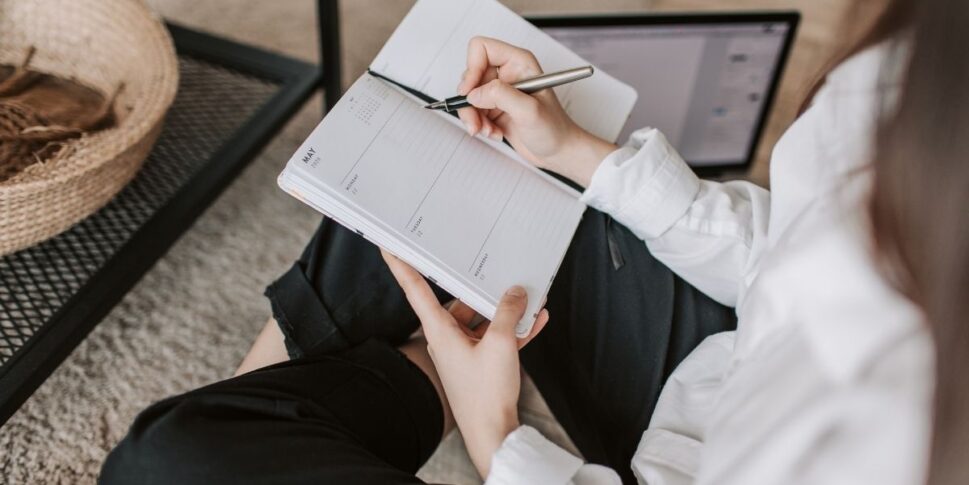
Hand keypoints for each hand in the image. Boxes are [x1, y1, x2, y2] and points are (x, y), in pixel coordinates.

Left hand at [381, 250, 548, 477]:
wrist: (493, 434)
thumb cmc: (486, 394)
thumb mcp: (502, 344)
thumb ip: (508, 312)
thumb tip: (515, 292)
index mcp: (439, 331)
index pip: (415, 289)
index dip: (401, 265)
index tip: (389, 245)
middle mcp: (447, 339)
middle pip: (460, 303)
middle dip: (482, 290)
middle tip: (496, 270)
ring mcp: (463, 352)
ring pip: (482, 321)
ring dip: (505, 311)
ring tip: (528, 297)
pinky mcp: (479, 364)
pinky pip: (496, 339)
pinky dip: (514, 330)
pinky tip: (536, 320)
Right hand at [457, 36, 616, 186]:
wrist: (559, 152)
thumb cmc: (554, 129)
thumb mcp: (529, 111)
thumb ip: (501, 96)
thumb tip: (474, 94)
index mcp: (518, 62)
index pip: (481, 48)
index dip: (471, 68)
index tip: (469, 92)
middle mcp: (508, 73)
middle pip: (470, 75)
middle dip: (470, 101)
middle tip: (476, 120)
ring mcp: (500, 91)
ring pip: (469, 96)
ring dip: (473, 116)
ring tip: (488, 131)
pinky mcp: (495, 108)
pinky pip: (473, 111)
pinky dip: (478, 124)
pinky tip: (494, 133)